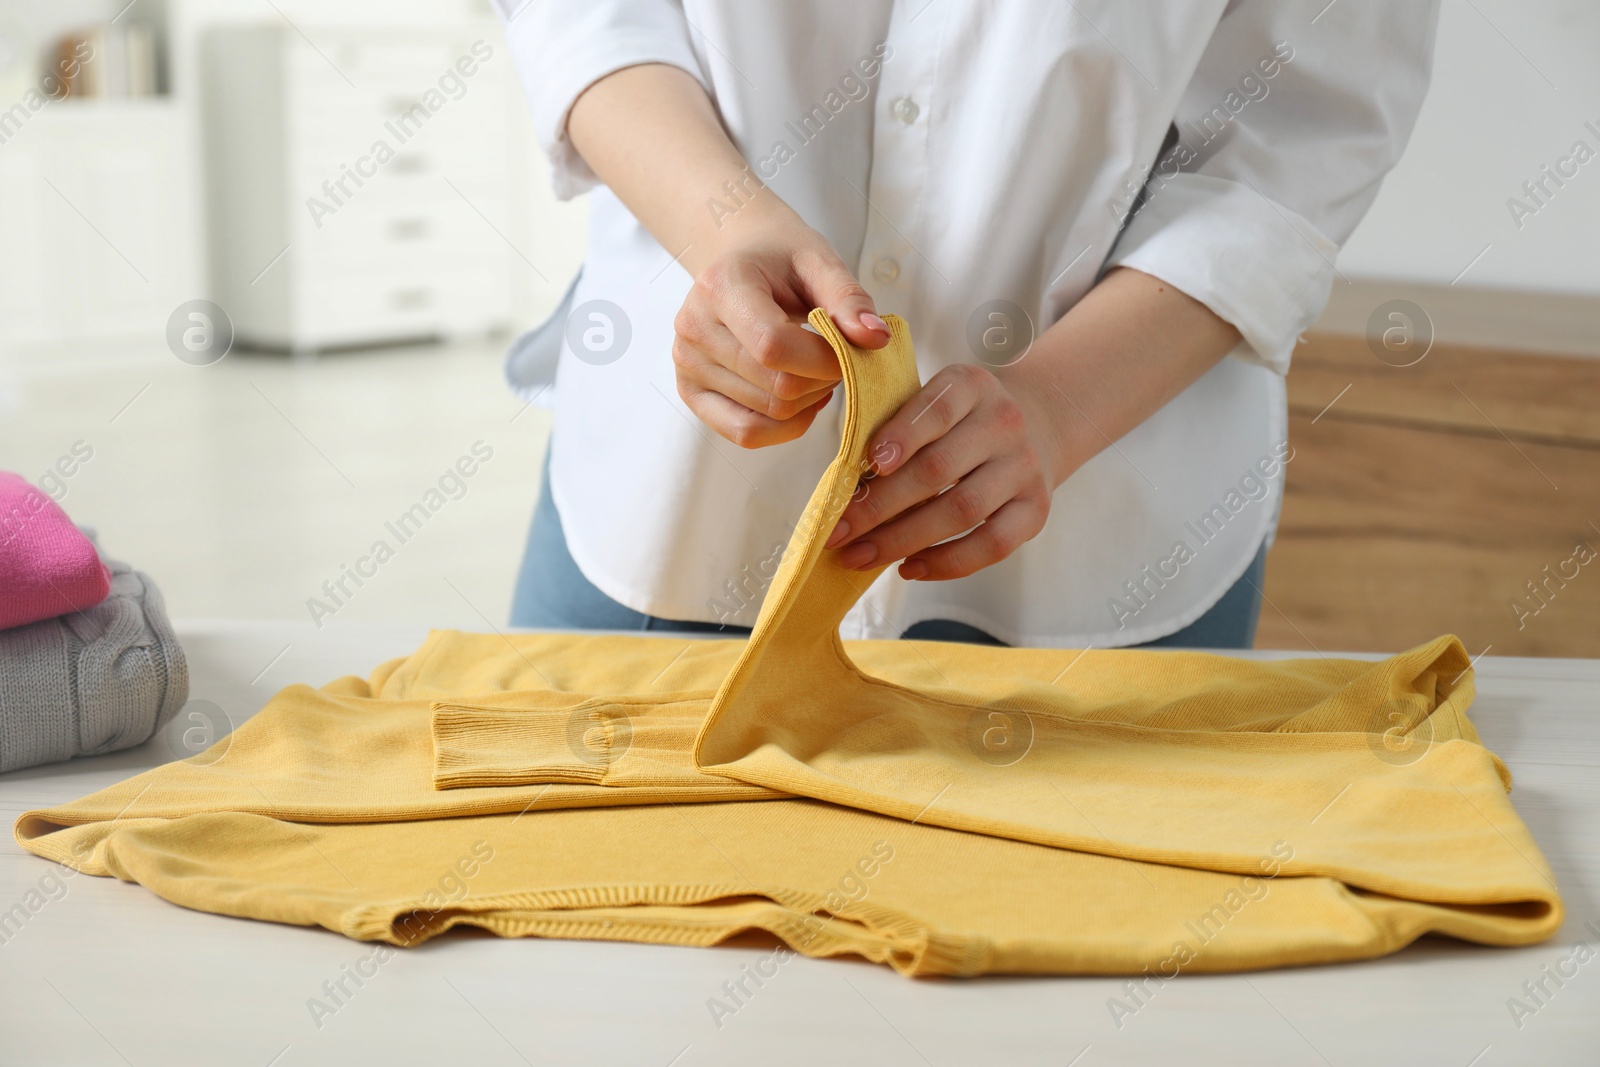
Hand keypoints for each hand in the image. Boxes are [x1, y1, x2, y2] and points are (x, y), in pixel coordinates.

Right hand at [673, 208, 889, 447]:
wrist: (737, 257)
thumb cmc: (780, 258)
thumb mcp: (820, 262)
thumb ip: (849, 300)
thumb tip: (876, 340)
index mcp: (720, 287)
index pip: (773, 347)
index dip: (824, 361)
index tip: (851, 351)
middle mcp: (694, 328)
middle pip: (774, 387)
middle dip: (822, 382)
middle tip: (837, 360)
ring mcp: (687, 365)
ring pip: (766, 414)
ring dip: (808, 402)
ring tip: (816, 372)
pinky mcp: (691, 392)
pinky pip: (744, 433)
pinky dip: (784, 426)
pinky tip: (801, 400)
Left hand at [825, 364, 1060, 580]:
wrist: (1040, 423)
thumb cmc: (962, 419)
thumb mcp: (937, 401)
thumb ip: (899, 429)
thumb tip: (846, 489)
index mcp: (972, 386)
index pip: (937, 410)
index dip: (903, 436)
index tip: (869, 463)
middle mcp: (1004, 423)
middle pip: (939, 469)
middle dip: (881, 505)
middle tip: (839, 530)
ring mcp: (1024, 468)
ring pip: (962, 510)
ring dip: (904, 539)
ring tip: (862, 555)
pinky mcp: (1036, 508)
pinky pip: (993, 544)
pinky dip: (947, 562)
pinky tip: (909, 567)